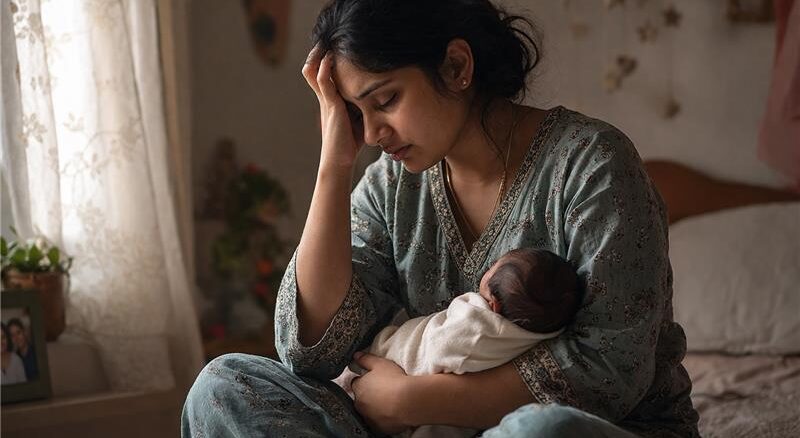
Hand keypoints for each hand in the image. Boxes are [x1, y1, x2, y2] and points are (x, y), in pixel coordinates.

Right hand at [302, 45, 362, 169]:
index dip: (325, 61)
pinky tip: (332, 57)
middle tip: (329, 42)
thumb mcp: (357, 120)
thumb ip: (360, 108)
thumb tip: (378, 101)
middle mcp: (325, 99)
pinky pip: (323, 81)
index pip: (322, 75)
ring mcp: (326, 101)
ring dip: (320, 56)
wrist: (340, 162)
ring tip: (328, 44)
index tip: (335, 49)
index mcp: (330, 102)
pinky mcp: (330, 105)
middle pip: (313, 69)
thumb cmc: (349, 144)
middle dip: (320, 54)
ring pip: (314, 71)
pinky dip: (326, 67)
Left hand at [351, 352, 412, 434]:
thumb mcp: (380, 363)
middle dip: (368, 396)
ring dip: (374, 408)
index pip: (356, 383)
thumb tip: (356, 356)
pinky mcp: (378, 428)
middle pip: (361, 399)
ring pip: (368, 412)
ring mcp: (368, 417)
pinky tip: (392, 413)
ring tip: (388, 403)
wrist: (407, 401)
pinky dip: (382, 418)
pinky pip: (378, 423)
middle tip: (382, 392)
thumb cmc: (394, 380)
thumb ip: (366, 359)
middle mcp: (360, 404)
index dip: (365, 381)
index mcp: (359, 387)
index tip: (374, 381)